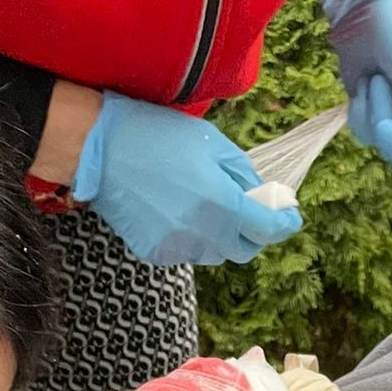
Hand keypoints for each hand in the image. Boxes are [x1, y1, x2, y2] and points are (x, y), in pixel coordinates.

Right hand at [73, 93, 303, 266]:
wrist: (101, 151)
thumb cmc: (157, 137)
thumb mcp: (212, 143)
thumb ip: (242, 173)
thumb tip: (258, 193)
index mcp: (222, 205)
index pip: (266, 228)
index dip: (284, 223)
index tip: (291, 217)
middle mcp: (203, 234)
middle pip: (243, 249)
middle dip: (252, 233)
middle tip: (250, 211)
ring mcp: (177, 247)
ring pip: (214, 252)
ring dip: (220, 235)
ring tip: (206, 205)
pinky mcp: (156, 253)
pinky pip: (187, 251)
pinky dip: (192, 237)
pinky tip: (177, 211)